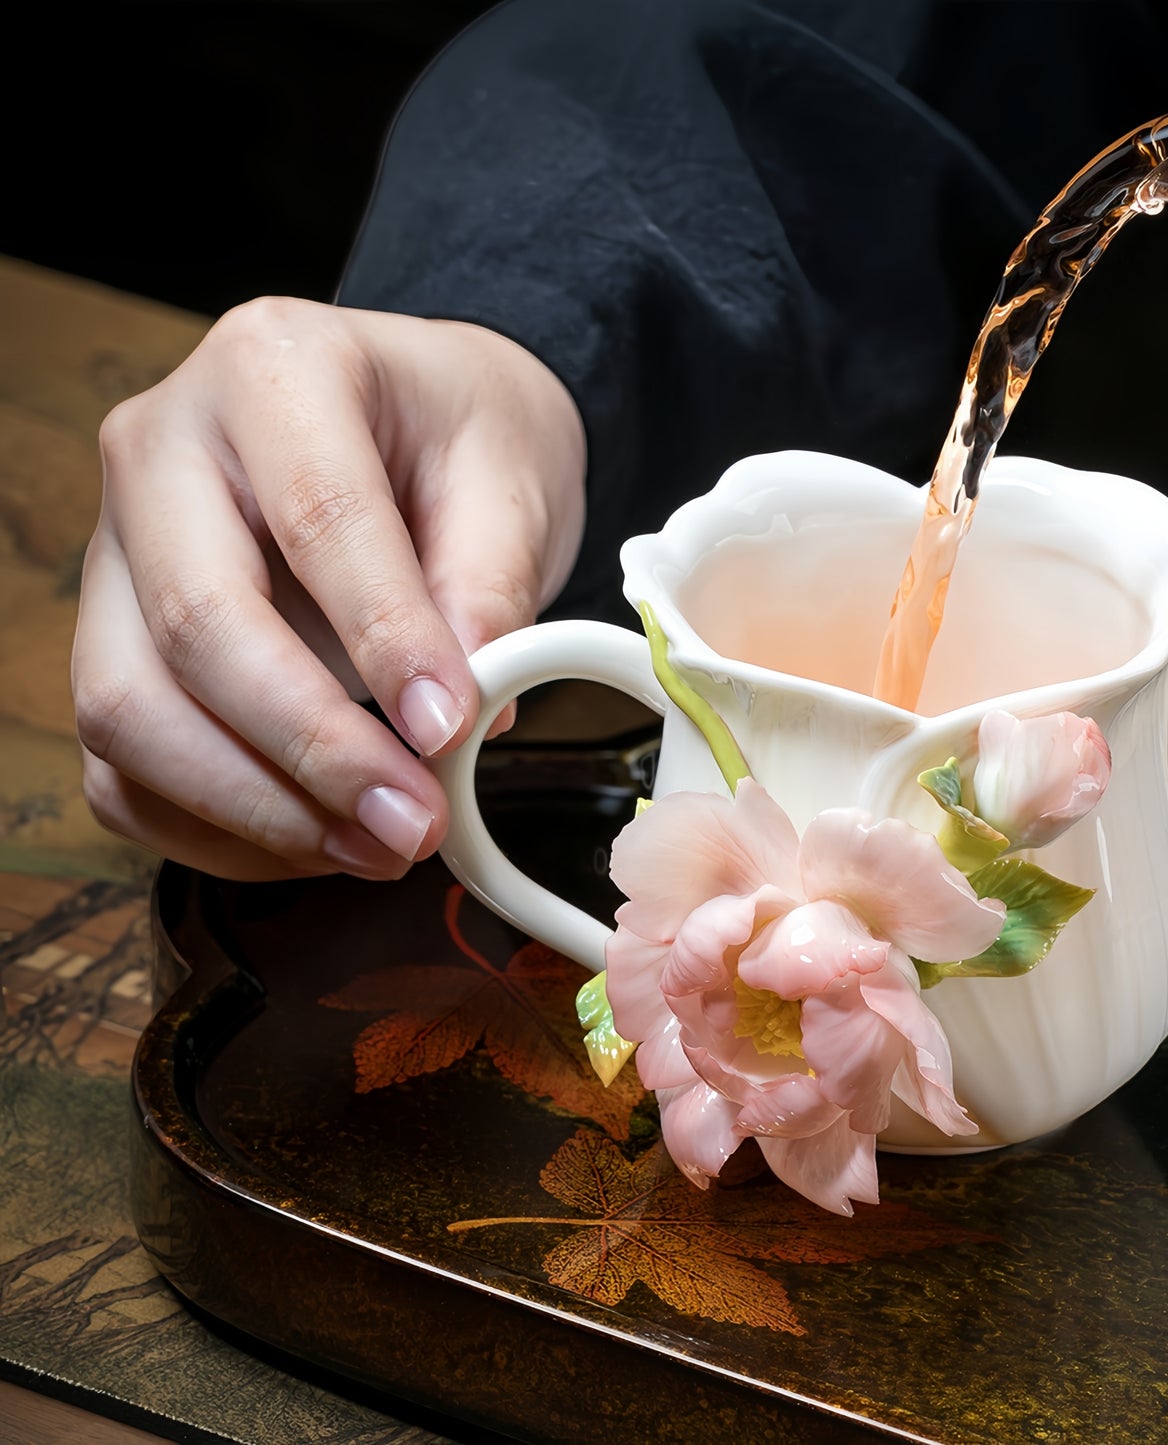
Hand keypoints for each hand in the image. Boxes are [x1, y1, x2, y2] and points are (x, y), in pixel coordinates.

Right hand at [72, 298, 585, 880]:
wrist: (414, 418)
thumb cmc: (459, 434)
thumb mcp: (510, 477)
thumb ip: (491, 584)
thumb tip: (465, 712)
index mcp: (273, 371)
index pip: (316, 519)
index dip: (382, 639)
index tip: (448, 730)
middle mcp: (162, 450)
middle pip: (194, 624)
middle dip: (308, 749)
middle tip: (412, 823)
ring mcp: (117, 548)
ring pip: (127, 708)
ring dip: (254, 808)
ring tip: (379, 847)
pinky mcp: (113, 635)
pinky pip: (123, 764)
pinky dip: (213, 828)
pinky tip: (317, 840)